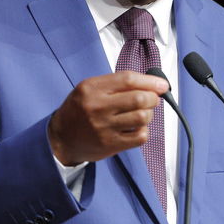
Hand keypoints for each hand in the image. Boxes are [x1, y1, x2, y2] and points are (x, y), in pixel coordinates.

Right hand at [48, 71, 169, 164]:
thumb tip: (150, 84)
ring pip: (142, 117)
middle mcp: (97, 106)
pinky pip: (140, 136)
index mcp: (91, 88)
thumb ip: (114, 84)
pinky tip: (136, 128)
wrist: (61, 138)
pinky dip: (144, 130)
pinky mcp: (111, 144)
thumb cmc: (78, 110)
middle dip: (153, 98)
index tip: (162, 84)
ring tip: (142, 114)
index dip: (150, 81)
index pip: (128, 79)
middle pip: (139, 98)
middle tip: (152, 100)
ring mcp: (104, 127)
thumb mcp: (88, 89)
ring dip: (149, 114)